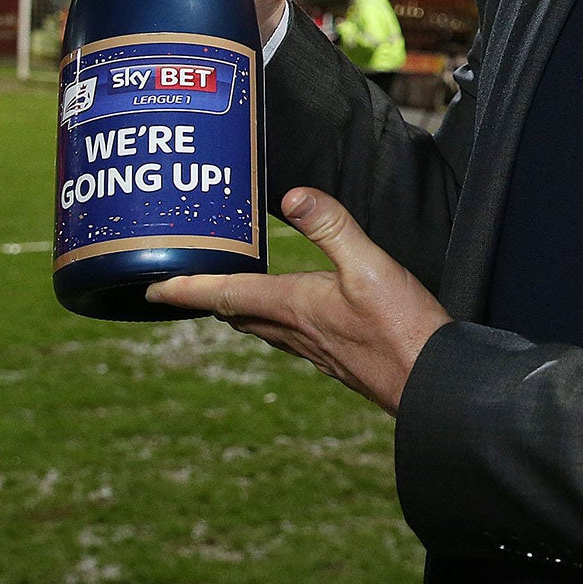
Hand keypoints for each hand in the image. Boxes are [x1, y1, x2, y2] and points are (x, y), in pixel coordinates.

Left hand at [144, 188, 449, 417]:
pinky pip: (289, 338)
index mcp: (295, 307)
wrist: (431, 386)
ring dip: (237, 312)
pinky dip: (271, 322)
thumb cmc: (403, 328)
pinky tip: (289, 319)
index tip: (151, 288)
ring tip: (224, 297)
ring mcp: (316, 351)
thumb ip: (333, 228)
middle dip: (206, 299)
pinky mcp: (338, 359)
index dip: (186, 289)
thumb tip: (292, 196)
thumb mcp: (370, 266)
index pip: (227, 294)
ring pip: (262, 329)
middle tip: (178, 288)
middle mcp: (297, 333)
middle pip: (238, 314)